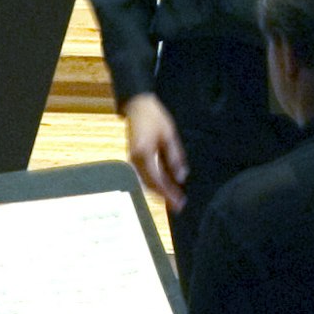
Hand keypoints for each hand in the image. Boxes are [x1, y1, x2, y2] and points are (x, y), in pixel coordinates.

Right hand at [121, 92, 187, 212]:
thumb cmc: (155, 118)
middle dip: (165, 197)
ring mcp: (133, 160)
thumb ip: (175, 157)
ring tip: (174, 200)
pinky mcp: (134, 159)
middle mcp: (135, 160)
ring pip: (146, 182)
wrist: (137, 107)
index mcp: (143, 154)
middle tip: (179, 206)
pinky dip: (155, 183)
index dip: (168, 193)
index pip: (156, 180)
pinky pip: (145, 175)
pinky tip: (166, 186)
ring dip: (160, 192)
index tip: (180, 202)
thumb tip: (181, 177)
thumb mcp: (169, 136)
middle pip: (150, 185)